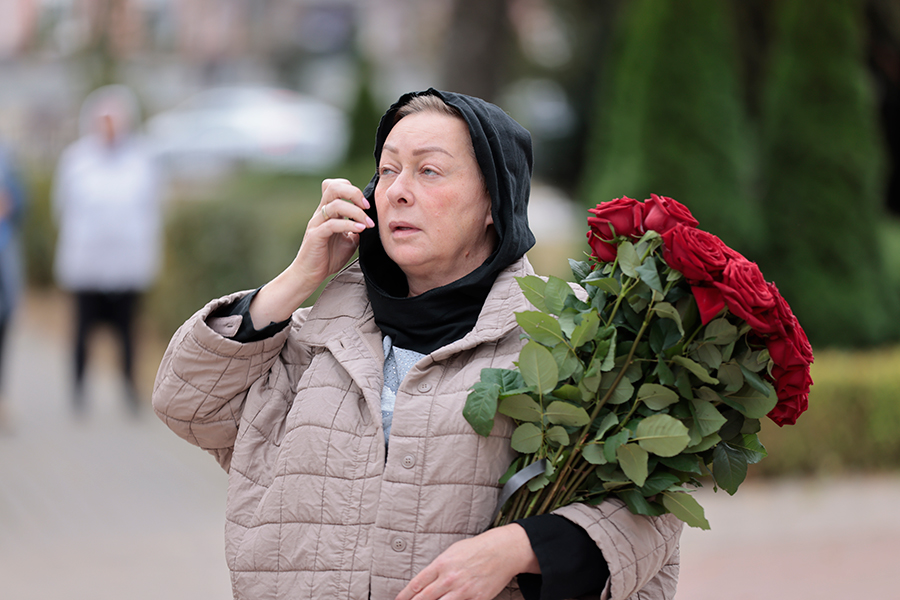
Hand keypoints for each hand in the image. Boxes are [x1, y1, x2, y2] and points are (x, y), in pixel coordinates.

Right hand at [249, 179, 374, 325]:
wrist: (310, 275)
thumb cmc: (328, 257)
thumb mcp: (349, 241)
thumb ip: (357, 229)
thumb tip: (371, 223)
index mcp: (328, 212)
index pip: (336, 186)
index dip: (352, 189)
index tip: (366, 205)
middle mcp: (321, 213)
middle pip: (333, 187)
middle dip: (354, 193)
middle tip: (367, 207)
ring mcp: (317, 223)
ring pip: (334, 204)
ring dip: (356, 212)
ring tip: (368, 224)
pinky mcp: (315, 236)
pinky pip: (332, 224)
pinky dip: (349, 225)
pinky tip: (361, 230)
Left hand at [395, 524, 539, 599]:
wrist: (502, 551)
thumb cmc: (477, 548)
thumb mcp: (452, 551)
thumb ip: (438, 567)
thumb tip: (424, 581)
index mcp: (442, 564)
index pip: (417, 584)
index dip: (404, 595)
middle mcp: (450, 579)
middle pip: (424, 599)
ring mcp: (463, 591)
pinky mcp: (476, 599)